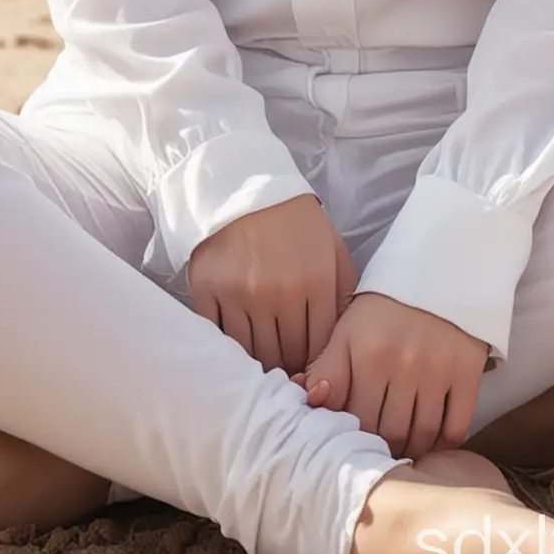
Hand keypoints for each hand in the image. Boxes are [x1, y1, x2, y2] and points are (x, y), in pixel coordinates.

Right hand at [187, 191, 356, 377]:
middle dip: (288, 364)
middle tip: (285, 366)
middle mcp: (279, 291)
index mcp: (316, 282)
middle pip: (285, 355)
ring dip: (260, 360)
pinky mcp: (209, 288)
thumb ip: (344, 295)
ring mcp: (241, 291)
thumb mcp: (333, 250)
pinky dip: (228, 346)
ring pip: (253, 352)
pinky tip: (237, 344)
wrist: (246, 187)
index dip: (314, 362)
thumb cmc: (296, 225)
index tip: (309, 366)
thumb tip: (344, 343)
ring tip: (263, 358)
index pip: (318, 347)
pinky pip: (219, 336)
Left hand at [294, 291, 487, 460]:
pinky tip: (433, 438)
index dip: (354, 435)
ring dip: (412, 448)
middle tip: (380, 447)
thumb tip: (311, 402)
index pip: (356, 420)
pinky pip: (456, 427)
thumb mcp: (347, 330)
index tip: (355, 439)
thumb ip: (326, 368)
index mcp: (368, 354)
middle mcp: (404, 363)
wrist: (437, 273)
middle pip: (390, 433)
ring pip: (422, 435)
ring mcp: (439, 370)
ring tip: (403, 446)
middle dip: (382, 445)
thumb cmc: (384, 309)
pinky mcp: (468, 373)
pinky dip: (444, 442)